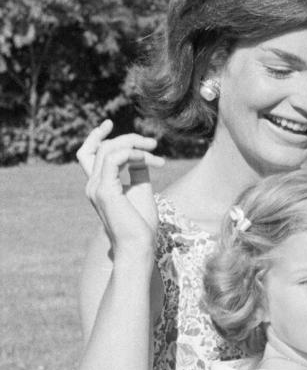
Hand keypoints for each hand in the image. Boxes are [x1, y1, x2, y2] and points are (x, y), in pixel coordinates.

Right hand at [77, 120, 164, 257]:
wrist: (139, 246)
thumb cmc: (141, 223)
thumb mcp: (141, 190)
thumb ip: (137, 172)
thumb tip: (142, 155)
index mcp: (99, 185)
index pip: (88, 154)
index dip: (95, 136)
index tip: (109, 123)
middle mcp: (93, 185)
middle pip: (100, 147)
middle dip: (127, 138)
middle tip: (152, 142)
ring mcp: (96, 187)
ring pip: (108, 149)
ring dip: (135, 144)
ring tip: (155, 150)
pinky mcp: (105, 190)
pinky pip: (116, 158)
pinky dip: (135, 153)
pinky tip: (152, 160)